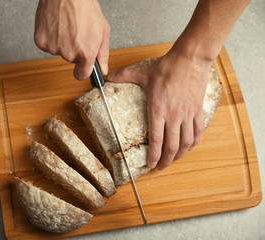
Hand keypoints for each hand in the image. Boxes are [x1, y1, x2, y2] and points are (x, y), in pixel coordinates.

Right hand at [34, 0, 109, 79]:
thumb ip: (103, 53)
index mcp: (86, 53)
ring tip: (67, 26)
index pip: (81, 75)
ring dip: (62, 42)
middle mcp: (69, 53)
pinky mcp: (41, 41)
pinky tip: (57, 26)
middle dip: (74, 50)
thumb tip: (102, 69)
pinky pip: (47, 45)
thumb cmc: (84, 7)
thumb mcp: (103, 30)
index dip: (82, 70)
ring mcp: (53, 48)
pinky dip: (51, 37)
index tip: (81, 67)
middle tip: (76, 32)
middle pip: (70, 60)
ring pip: (58, 51)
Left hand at [107, 48, 211, 169]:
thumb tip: (107, 77)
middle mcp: (174, 115)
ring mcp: (187, 113)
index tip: (151, 164)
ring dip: (179, 155)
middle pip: (172, 146)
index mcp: (158, 108)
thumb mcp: (142, 72)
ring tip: (173, 160)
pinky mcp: (197, 110)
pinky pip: (198, 131)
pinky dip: (194, 142)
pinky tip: (189, 147)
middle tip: (161, 167)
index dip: (154, 155)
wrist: (190, 59)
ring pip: (186, 142)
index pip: (157, 139)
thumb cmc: (166, 67)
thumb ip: (124, 76)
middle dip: (166, 160)